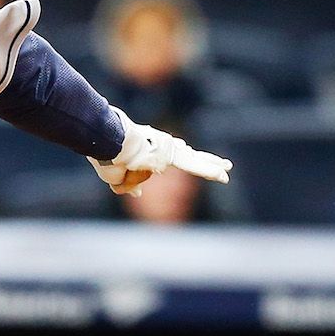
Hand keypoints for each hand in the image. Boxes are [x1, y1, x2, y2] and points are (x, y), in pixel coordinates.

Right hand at [94, 118, 230, 195]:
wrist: (107, 141)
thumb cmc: (106, 155)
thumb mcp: (116, 176)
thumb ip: (128, 185)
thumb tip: (137, 194)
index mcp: (150, 150)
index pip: (171, 155)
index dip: (184, 155)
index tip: (189, 150)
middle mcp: (162, 147)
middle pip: (189, 156)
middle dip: (206, 160)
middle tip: (225, 165)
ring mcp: (168, 151)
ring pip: (195, 160)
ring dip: (212, 167)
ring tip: (228, 170)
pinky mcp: (172, 155)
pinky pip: (194, 165)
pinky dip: (208, 171)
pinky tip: (223, 175)